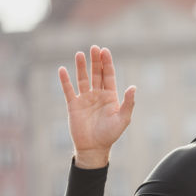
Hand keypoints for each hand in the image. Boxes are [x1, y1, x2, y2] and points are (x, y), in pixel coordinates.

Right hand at [57, 45, 135, 168]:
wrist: (94, 147)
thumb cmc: (111, 134)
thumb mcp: (123, 119)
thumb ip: (128, 102)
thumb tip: (133, 87)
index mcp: (111, 96)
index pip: (109, 75)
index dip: (107, 63)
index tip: (105, 51)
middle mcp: (98, 95)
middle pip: (96, 74)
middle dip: (96, 61)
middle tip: (94, 47)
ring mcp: (85, 99)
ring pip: (83, 79)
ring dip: (81, 67)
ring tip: (80, 54)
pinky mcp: (73, 105)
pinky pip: (68, 90)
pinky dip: (65, 80)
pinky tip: (62, 69)